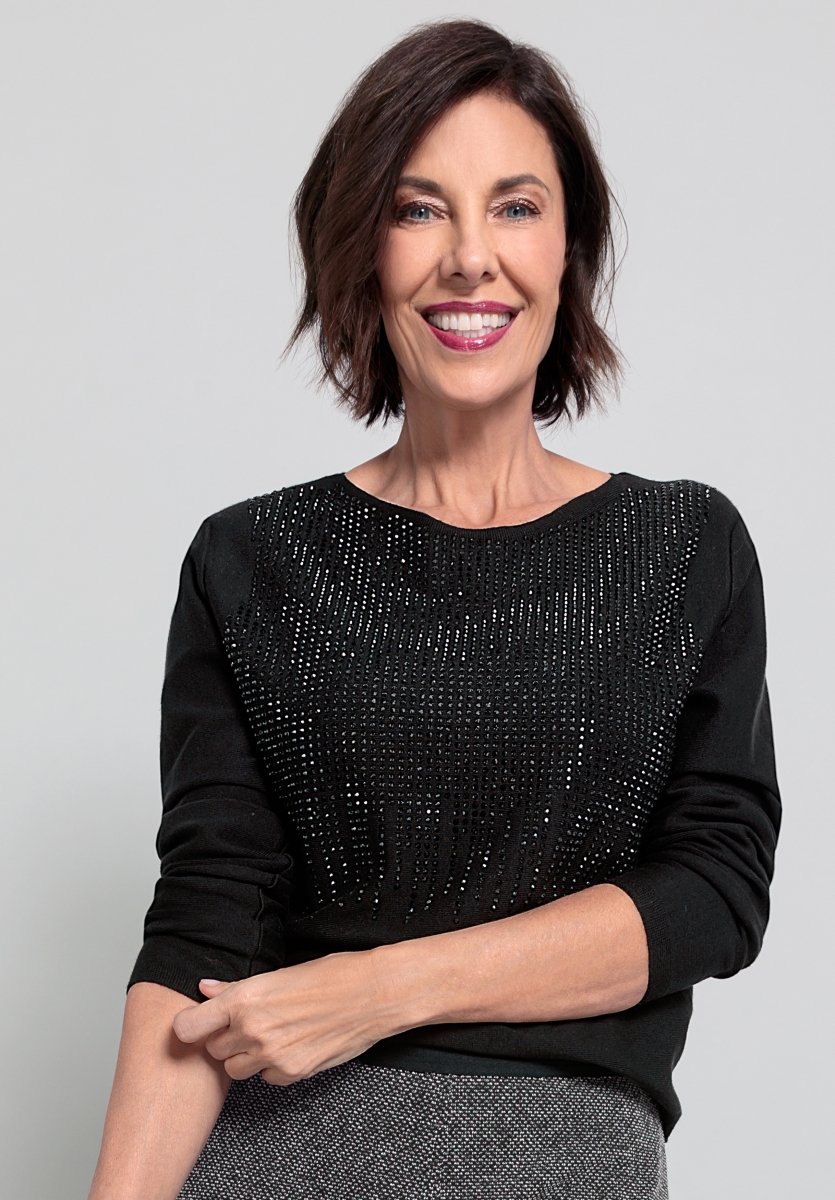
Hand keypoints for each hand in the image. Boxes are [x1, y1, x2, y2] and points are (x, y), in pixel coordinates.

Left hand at [172, 950, 402, 1085]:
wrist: (372, 996)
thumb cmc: (332, 976)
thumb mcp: (279, 974)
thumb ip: (237, 988)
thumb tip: (206, 989)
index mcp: (246, 998)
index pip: (189, 1027)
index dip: (188, 1028)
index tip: (194, 1026)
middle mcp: (253, 1029)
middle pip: (213, 1049)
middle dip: (225, 1038)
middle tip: (248, 1023)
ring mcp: (271, 1056)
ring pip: (235, 1069)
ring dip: (245, 1055)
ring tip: (271, 1034)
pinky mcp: (291, 1074)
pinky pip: (264, 1078)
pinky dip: (271, 1067)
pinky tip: (291, 1046)